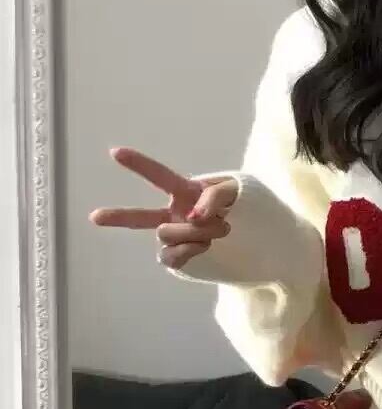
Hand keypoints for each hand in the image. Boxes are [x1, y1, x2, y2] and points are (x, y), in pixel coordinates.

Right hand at [89, 148, 237, 270]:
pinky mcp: (179, 257)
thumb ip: (214, 196)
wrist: (260, 235)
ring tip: (223, 227)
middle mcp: (173, 214)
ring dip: (195, 231)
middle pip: (140, 217)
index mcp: (185, 191)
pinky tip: (206, 245)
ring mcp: (175, 237)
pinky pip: (171, 256)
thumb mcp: (237, 191)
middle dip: (117, 216)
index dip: (139, 164)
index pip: (159, 176)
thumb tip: (193, 216)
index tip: (115, 151)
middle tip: (94, 217)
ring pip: (166, 234)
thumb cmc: (244, 205)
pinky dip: (190, 250)